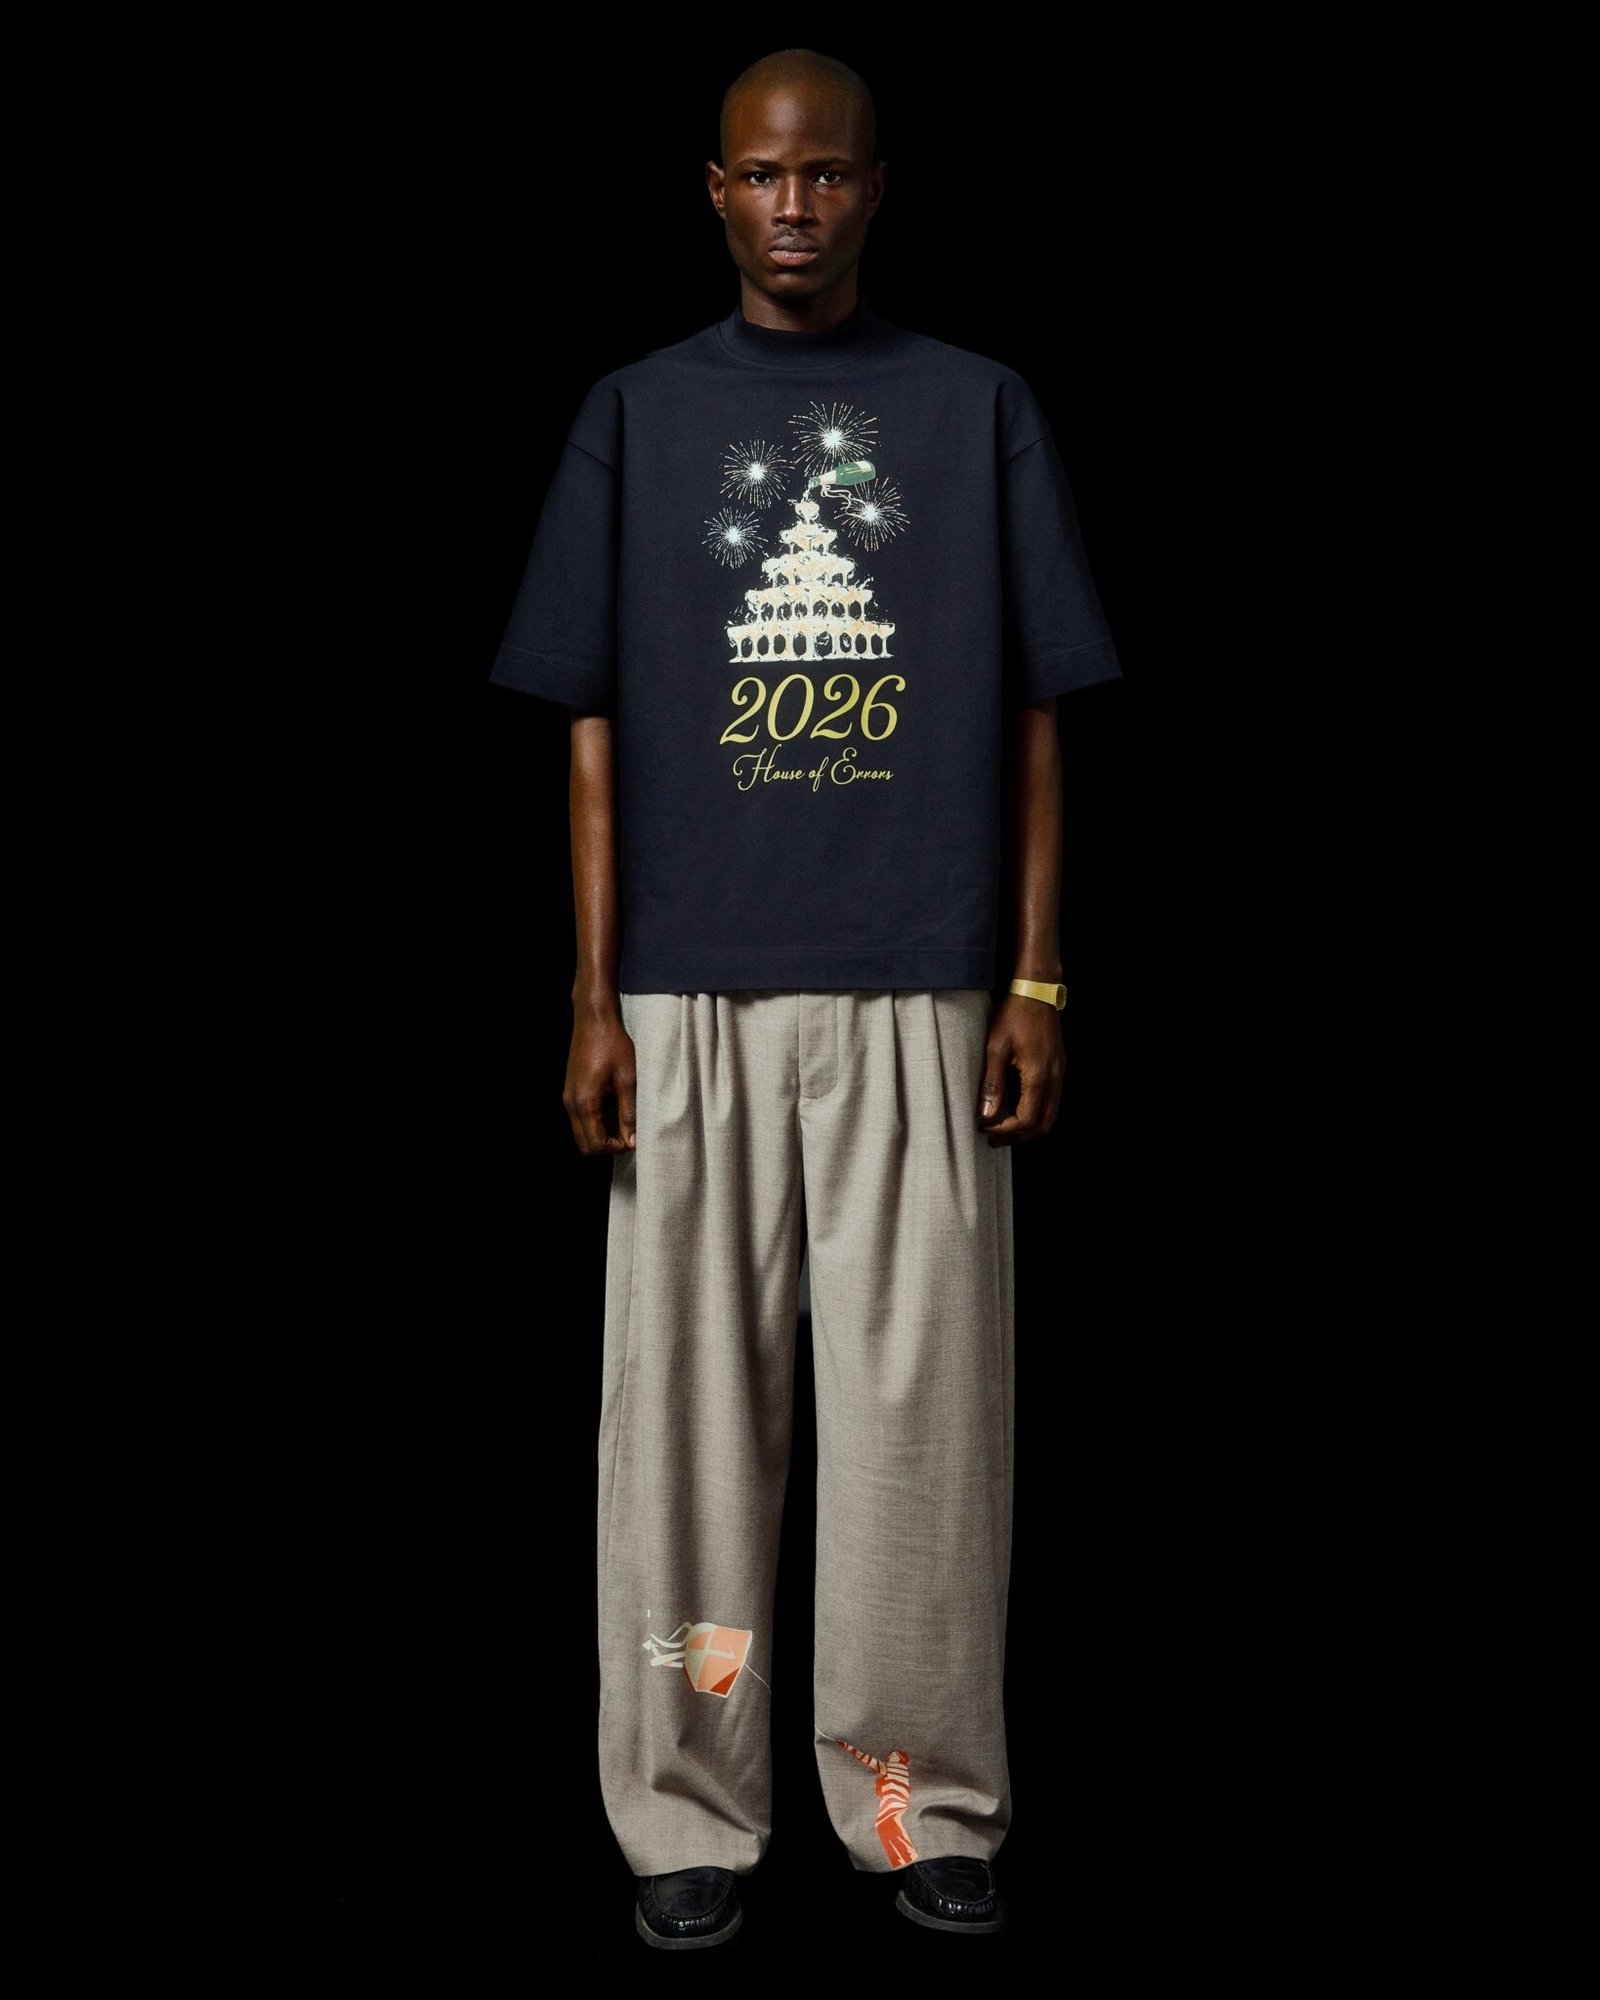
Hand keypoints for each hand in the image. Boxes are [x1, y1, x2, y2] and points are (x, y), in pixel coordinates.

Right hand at [562, 1013, 636, 1154]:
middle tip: (629, 1133)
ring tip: (624, 1117)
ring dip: (602, 1133)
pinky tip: (614, 1105)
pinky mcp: (571, 1091)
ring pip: (581, 1132)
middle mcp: (571, 1103)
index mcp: (585, 1102)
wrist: (593, 1019)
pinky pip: (581, 1117)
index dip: (615, 1148)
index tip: (633, 1139)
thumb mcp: (628, 1079)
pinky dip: (597, 1121)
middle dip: (606, 1145)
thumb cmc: (613, 1044)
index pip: (595, 1144)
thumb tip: (632, 1139)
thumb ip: (629, 1112)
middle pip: (584, 1144)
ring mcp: (568, 1097)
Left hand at [977, 994, 1063, 1146]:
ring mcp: (1059, 1073)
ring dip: (1028, 1127)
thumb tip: (986, 1116)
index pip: (1025, 1120)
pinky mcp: (1058, 1067)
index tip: (984, 1127)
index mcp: (1038, 1076)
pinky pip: (1052, 1101)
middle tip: (993, 1138)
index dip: (1005, 1130)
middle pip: (1042, 1125)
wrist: (1037, 991)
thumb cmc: (1014, 1015)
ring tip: (1003, 1129)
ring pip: (1050, 1115)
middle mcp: (1054, 1078)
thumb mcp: (995, 1048)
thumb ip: (992, 1084)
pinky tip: (1017, 1110)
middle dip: (1018, 1137)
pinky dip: (1036, 1114)